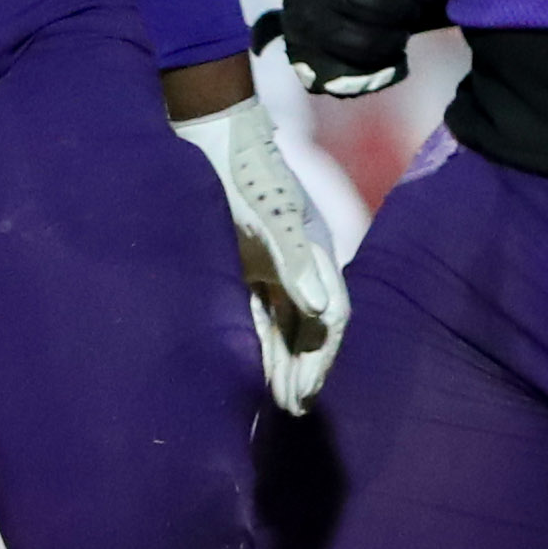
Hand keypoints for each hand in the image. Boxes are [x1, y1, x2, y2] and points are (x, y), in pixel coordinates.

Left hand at [175, 93, 350, 411]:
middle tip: (297, 410)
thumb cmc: (248, 175)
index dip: (320, 357)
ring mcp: (276, 264)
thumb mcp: (272, 216)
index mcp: (317, 254)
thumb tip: (323, 313)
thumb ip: (297, 261)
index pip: (330, 317)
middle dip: (307, 369)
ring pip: (288, 324)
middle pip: (311, 327)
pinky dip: (265, 341)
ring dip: (286, 362)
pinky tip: (259, 367)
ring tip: (284, 402)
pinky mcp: (251, 263)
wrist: (217, 138)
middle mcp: (303, 264)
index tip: (307, 392)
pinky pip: (264, 311)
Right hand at [273, 0, 450, 96]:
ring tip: (403, 26)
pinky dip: (378, 62)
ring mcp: (304, 20)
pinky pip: (351, 68)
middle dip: (412, 9)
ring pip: (368, 40)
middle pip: (381, 6)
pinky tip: (389, 49)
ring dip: (397, 36)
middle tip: (421, 8)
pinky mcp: (303, 53)